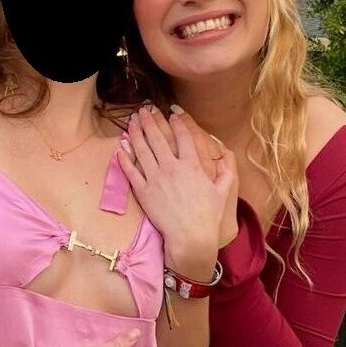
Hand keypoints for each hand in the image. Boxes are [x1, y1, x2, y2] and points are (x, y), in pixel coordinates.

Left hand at [118, 104, 237, 261]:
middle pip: (158, 137)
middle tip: (144, 109)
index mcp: (192, 165)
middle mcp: (172, 168)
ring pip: (142, 150)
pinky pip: (131, 171)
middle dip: (150, 120)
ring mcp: (155, 179)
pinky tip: (120, 146)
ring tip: (131, 120)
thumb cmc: (209, 217)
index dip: (178, 121)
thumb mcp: (224, 190)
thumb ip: (225, 170)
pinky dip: (125, 157)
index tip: (172, 112)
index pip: (183, 136)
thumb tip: (223, 156)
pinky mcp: (144, 192)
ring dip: (136, 132)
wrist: (190, 237)